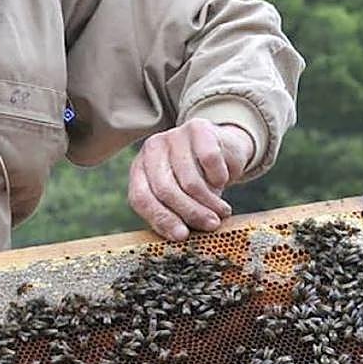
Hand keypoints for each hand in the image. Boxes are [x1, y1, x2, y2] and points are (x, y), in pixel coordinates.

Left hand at [128, 118, 254, 241]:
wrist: (221, 147)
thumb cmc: (197, 180)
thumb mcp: (179, 197)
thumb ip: (173, 213)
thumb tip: (180, 235)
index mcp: (139, 170)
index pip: (141, 198)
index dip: (161, 219)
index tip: (182, 236)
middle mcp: (151, 149)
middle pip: (165, 190)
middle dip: (190, 213)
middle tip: (211, 225)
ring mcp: (172, 135)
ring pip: (189, 180)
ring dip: (210, 202)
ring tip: (222, 211)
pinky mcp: (196, 127)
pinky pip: (209, 160)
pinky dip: (219, 176)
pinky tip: (223, 180)